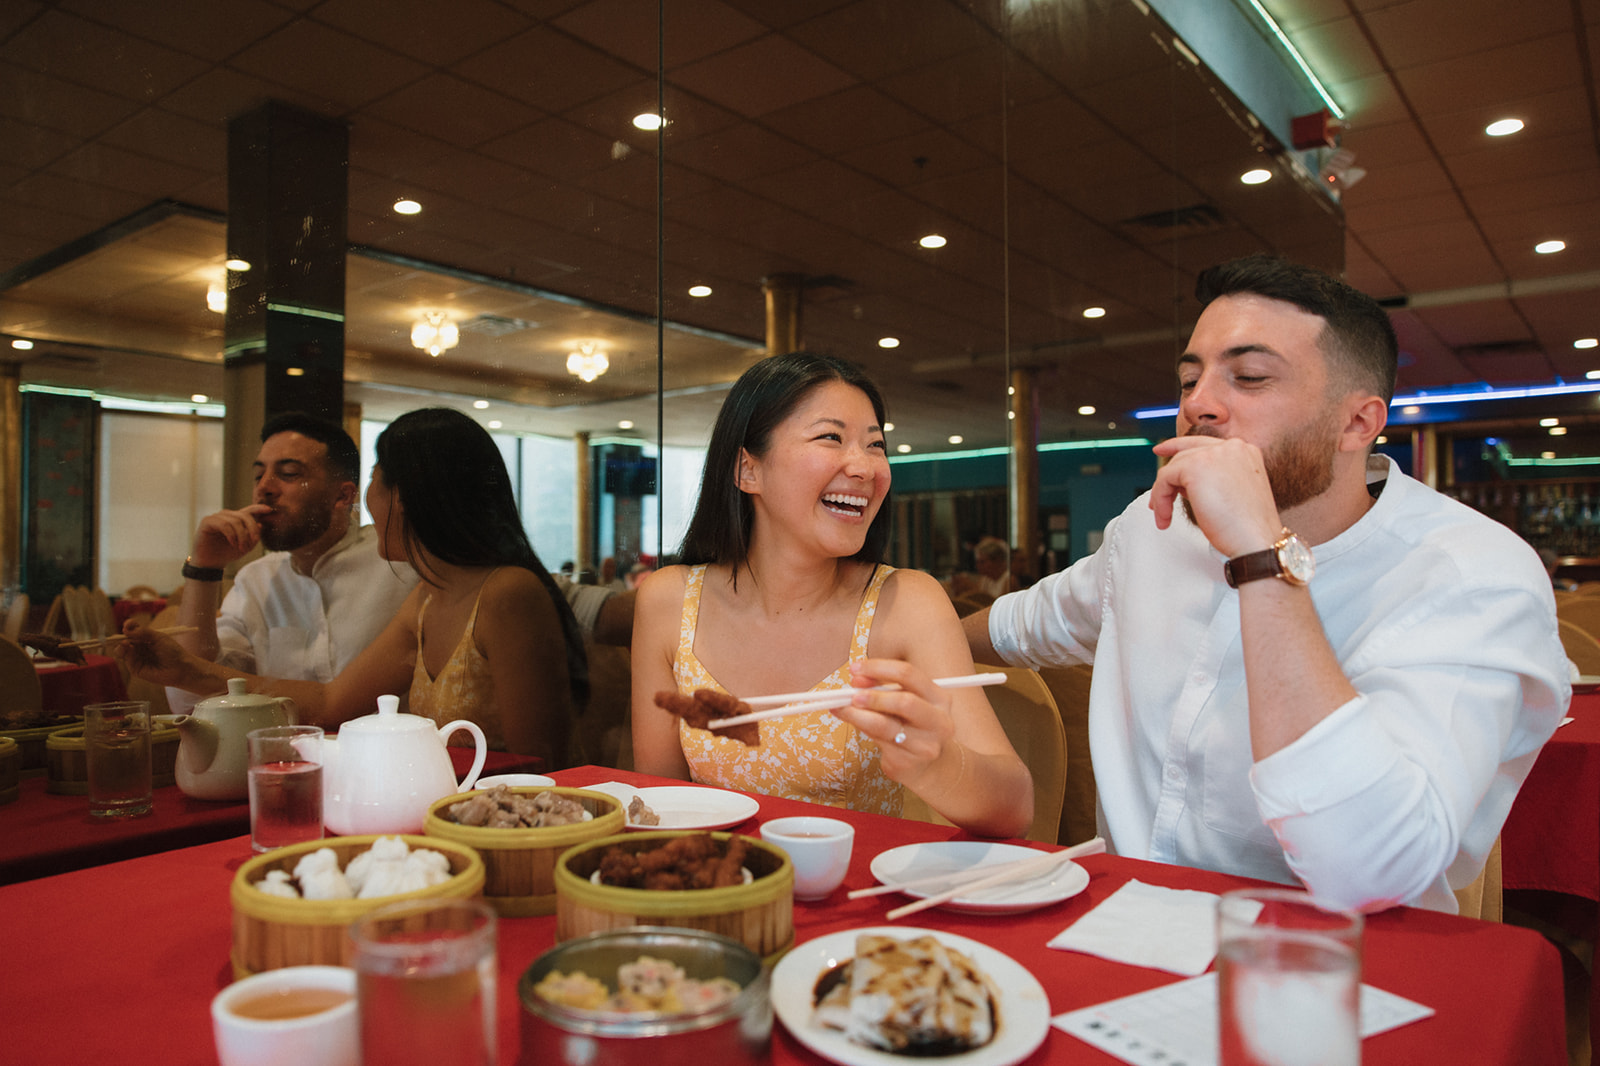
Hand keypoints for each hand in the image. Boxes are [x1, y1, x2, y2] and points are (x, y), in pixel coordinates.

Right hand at [116, 627, 210, 691]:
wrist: (180, 668)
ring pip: (121, 650)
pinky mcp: (135, 669)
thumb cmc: (173, 651)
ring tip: (126, 643)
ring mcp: (136, 658)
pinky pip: (127, 660)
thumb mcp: (159, 637)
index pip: (132, 630)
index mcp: (145, 638)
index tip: (128, 625)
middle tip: (125, 634)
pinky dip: (125, 654)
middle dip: (121, 636)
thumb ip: (143, 632)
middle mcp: (139, 648)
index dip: (128, 626)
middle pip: (124, 640)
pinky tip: (129, 649)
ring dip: (121, 645)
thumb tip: (126, 630)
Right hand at [190, 504, 271, 567]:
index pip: (248, 510)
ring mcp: (216, 517)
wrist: (210, 564)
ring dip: (241, 535)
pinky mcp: (207, 521)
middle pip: (244, 516)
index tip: (269, 510)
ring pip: (235, 521)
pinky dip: (231, 535)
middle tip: (253, 541)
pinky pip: (224, 524)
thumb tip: (260, 525)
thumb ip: (253, 537)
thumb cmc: (226, 554)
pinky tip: (233, 543)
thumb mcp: (245, 547)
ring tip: (241, 548)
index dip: (258, 508)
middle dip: (252, 529)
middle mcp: (226, 516)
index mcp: (235, 519)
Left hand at [832, 657, 956, 780]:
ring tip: (840, 708)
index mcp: (940, 698)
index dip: (879, 668)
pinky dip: (861, 728)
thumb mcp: (904, 700)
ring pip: (885, 726)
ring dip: (857, 715)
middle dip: (873, 696)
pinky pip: (878, 742)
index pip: (909, 675)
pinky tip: (851, 721)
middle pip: (904, 702)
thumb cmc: (912, 726)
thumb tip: (857, 679)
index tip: (855, 668)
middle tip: (851, 695)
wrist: (929, 765)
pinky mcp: (908, 763)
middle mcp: (939, 722)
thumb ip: (883, 687)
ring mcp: (925, 745)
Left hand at [1149, 434, 1282, 556]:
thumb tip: (1182, 482)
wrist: (1256, 541)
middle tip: (1158, 501)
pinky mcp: (1195, 467)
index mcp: (1244, 451)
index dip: (1178, 446)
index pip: (1205, 444)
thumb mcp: (1231, 493)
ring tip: (1164, 517)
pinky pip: (1165, 479)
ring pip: (1173, 468)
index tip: (1161, 451)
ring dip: (1163, 494)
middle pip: (1185, 455)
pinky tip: (1165, 518)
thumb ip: (1211, 479)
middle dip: (1169, 479)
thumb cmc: (1247, 528)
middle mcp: (1232, 447)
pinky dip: (1160, 499)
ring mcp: (1214, 454)